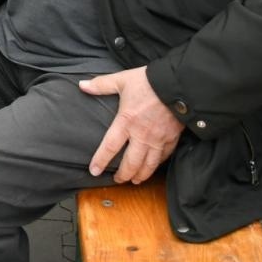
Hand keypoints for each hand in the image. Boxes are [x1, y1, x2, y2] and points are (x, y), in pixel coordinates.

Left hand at [79, 67, 184, 182]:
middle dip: (123, 175)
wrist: (178, 85)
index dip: (101, 161)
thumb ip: (101, 84)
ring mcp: (158, 139)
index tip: (94, 171)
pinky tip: (153, 167)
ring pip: (148, 165)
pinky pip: (163, 157)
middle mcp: (141, 135)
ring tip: (134, 180)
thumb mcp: (122, 80)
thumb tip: (82, 85)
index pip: (109, 147)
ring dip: (140, 175)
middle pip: (130, 163)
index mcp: (126, 121)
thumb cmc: (149, 82)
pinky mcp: (171, 139)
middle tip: (117, 180)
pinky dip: (157, 165)